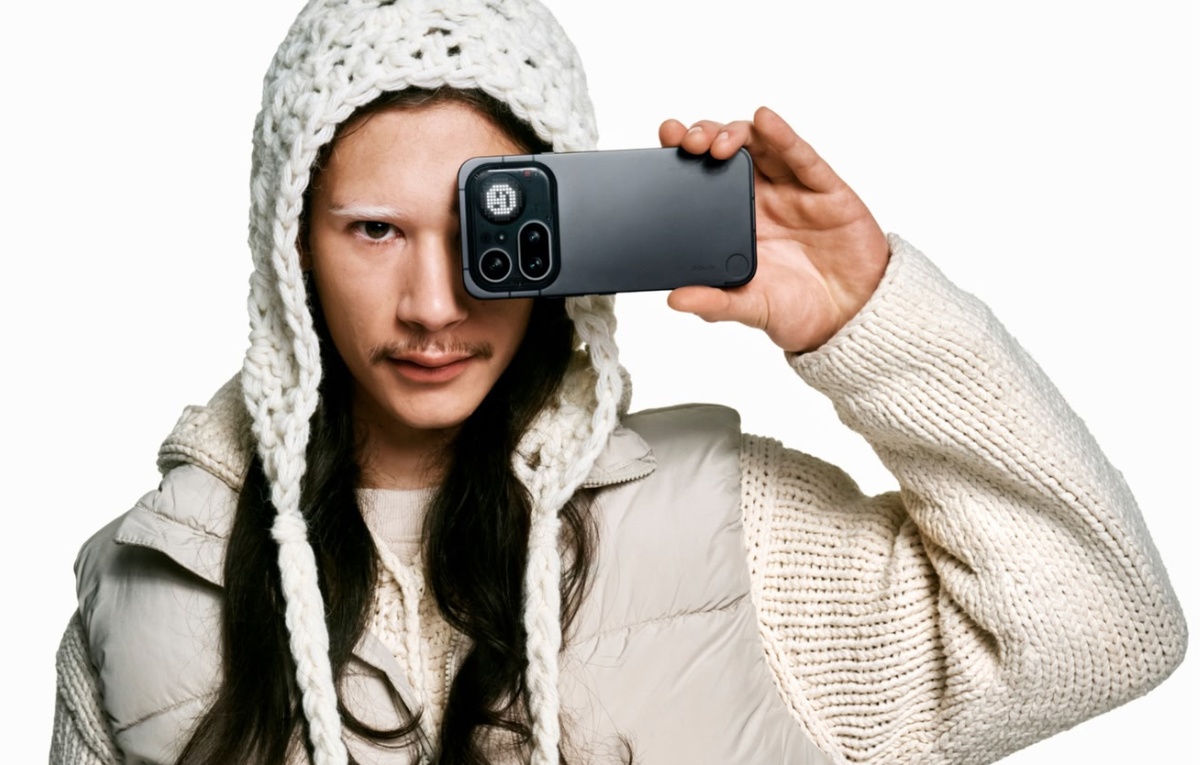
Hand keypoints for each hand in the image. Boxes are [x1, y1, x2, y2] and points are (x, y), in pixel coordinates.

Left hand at [659, 107, 888, 352]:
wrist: (852, 318)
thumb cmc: (801, 311)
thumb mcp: (751, 309)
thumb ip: (715, 303)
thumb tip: (674, 300)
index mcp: (736, 222)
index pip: (704, 177)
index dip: (684, 154)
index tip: (666, 139)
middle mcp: (762, 198)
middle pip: (729, 151)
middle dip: (705, 136)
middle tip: (688, 143)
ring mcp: (793, 190)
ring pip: (762, 145)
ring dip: (736, 133)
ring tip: (718, 141)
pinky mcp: (826, 191)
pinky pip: (803, 157)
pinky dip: (783, 136)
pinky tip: (766, 120)